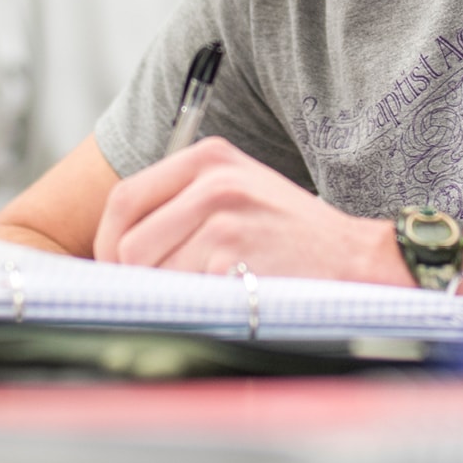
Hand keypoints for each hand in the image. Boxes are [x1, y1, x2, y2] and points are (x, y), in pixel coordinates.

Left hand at [93, 138, 407, 283]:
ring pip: (149, 270)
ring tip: (202, 292)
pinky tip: (224, 298)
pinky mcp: (231, 256)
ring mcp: (221, 218)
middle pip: (127, 239)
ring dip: (165, 292)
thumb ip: (183, 202)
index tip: (116, 267)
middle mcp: (212, 180)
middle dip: (130, 276)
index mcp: (208, 157)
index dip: (108, 241)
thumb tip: (116, 243)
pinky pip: (180, 291)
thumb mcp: (239, 191)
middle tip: (152, 292)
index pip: (124, 198)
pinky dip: (192, 304)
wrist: (354, 259)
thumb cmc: (291, 235)